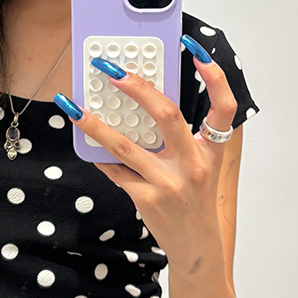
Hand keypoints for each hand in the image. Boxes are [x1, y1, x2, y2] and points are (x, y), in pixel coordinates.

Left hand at [66, 51, 236, 271]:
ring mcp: (169, 183)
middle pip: (168, 116)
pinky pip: (116, 170)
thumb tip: (146, 102)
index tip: (197, 50)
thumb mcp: (201, 166)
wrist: (196, 246)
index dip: (215, 77)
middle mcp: (193, 165)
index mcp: (211, 151)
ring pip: (126, 146)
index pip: (224, 107)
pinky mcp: (147, 199)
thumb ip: (184, 138)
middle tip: (112, 70)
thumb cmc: (196, 199)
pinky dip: (99, 155)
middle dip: (138, 88)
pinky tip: (84, 141)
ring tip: (73, 107)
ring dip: (95, 124)